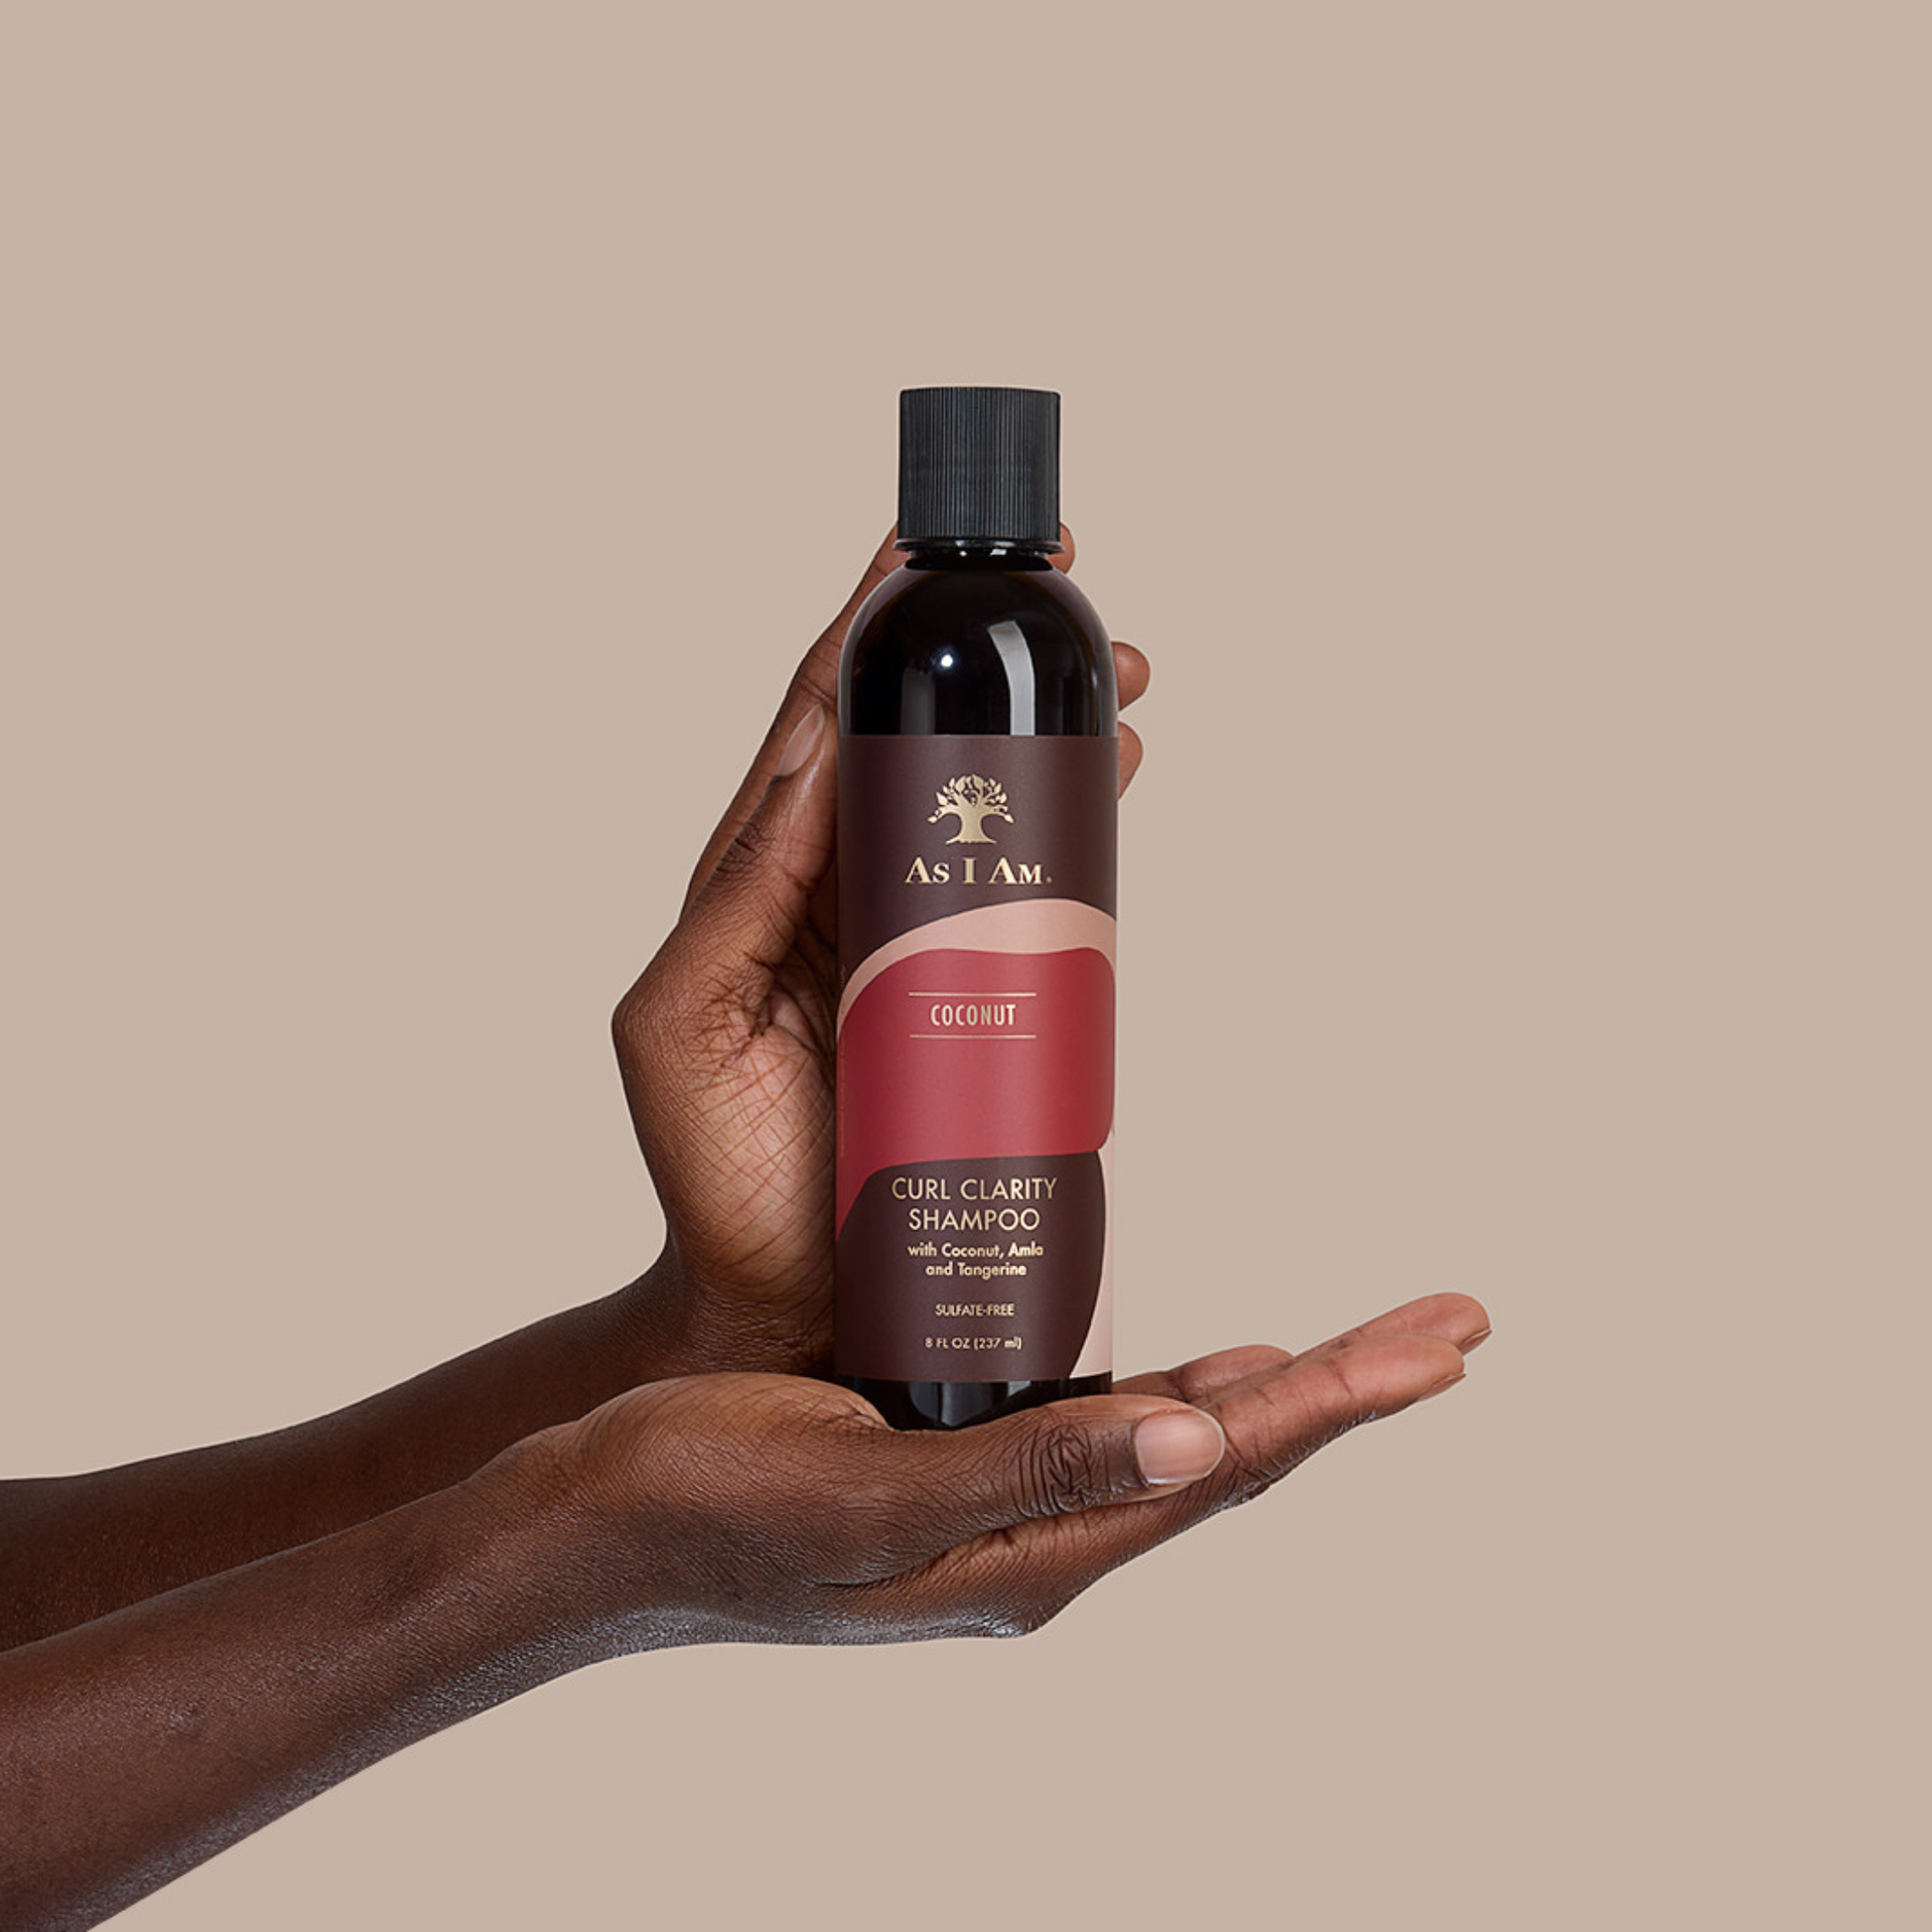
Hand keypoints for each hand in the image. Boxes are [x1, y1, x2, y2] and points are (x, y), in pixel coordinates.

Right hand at [540, 1294, 1486, 1645]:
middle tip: (1452, 1324)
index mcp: (1029, 1555)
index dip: (1339, 1398)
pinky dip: (1180, 1385)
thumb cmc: (704, 1505)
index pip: (1222, 1467)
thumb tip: (1194, 1446)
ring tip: (1371, 1346)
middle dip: (1345, 1386)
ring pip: (1175, 1438)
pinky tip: (1211, 1368)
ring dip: (1280, 1388)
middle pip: (1226, 1451)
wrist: (589, 1528)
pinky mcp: (955, 1463)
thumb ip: (1030, 1469)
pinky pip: (1103, 1423)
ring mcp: (999, 1505)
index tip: (1440, 1344)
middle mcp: (1035, 1538)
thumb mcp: (864, 1490)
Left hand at [612, 525, 1151, 1375]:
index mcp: (756, 881)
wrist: (790, 1304)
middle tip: (1069, 597)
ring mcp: (908, 939)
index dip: (870, 621)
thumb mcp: (681, 1026)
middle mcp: (833, 891)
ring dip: (1042, 726)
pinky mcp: (972, 995)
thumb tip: (803, 760)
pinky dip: (1067, 823)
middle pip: (912, 740)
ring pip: (977, 800)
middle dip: (981, 654)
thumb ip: (734, 897)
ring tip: (1120, 680)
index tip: (934, 544)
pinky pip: (1021, 888)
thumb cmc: (721, 1179)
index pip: (816, 718)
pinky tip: (1113, 781)